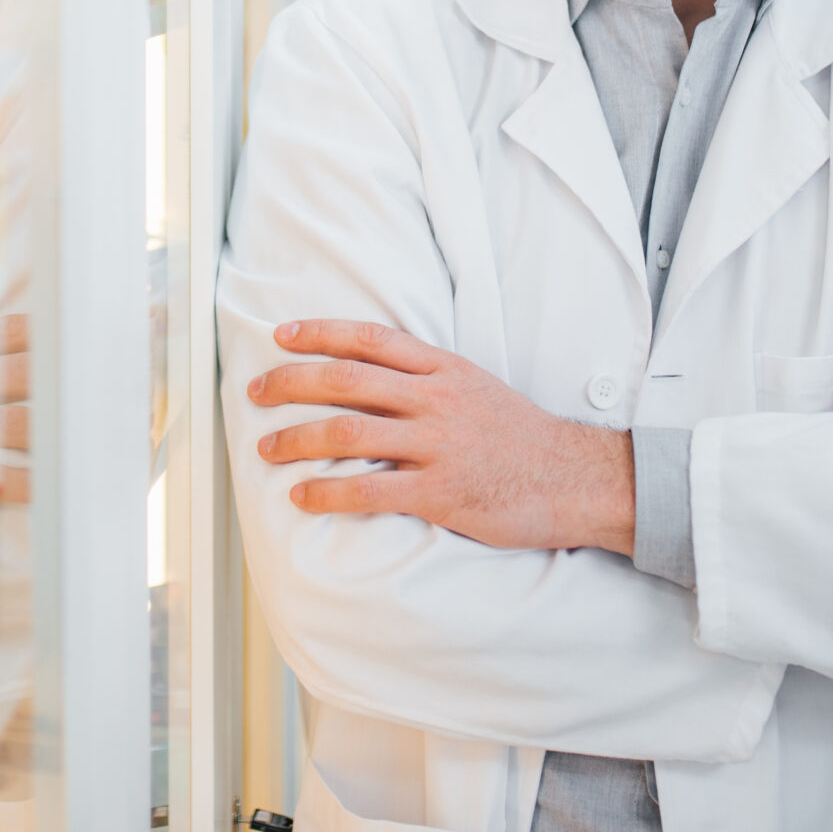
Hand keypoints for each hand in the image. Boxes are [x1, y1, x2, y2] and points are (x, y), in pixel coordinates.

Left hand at [248, 320, 636, 554]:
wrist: (576, 478)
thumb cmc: (521, 436)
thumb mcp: (477, 386)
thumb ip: (427, 378)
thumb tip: (372, 375)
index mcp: (443, 369)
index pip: (370, 339)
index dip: (320, 333)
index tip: (281, 335)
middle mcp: (436, 399)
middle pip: (346, 380)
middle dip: (291, 383)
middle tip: (256, 392)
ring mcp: (438, 445)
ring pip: (349, 432)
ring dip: (297, 440)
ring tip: (267, 450)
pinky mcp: (442, 492)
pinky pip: (372, 490)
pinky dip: (329, 492)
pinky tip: (304, 498)